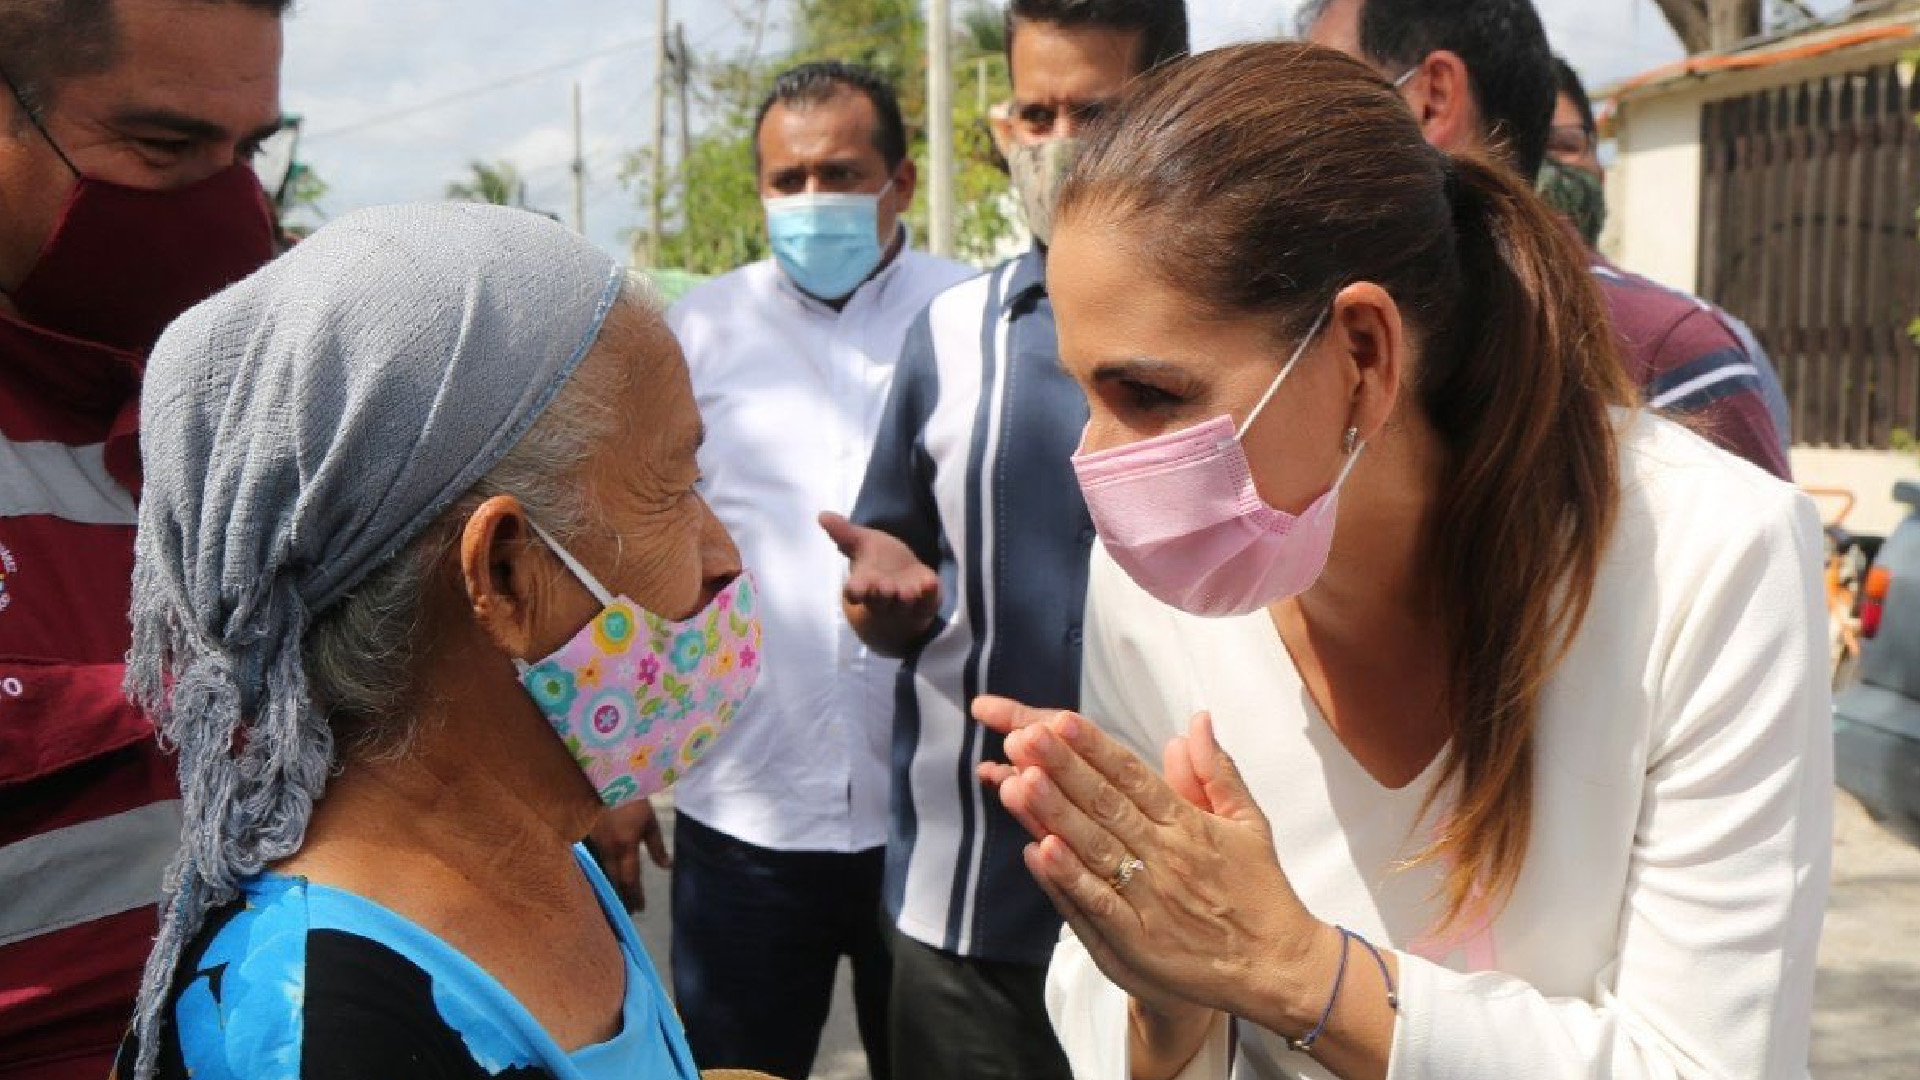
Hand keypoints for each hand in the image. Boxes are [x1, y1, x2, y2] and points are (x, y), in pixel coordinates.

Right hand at [587, 798, 670, 912]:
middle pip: (613, 881)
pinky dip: (600, 874)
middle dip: (620, 898)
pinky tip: (603, 880)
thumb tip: (666, 867)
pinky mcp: (587, 837)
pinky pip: (595, 862)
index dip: (635, 896)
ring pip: (602, 872)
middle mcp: (608, 849)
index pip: (630, 878)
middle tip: (626, 914)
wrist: (606, 780)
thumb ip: (657, 846)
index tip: (640, 910)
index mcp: (625, 846)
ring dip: (609, 888)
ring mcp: (595, 844)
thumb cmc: (633, 799)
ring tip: (615, 902)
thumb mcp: (650, 822)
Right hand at [820, 512, 940, 650]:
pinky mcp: (926, 602)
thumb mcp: (863, 543)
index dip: (855, 592)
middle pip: (880, 601)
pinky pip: (928, 601)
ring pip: (904, 605)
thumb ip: (844, 533)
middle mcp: (883, 598)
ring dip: (905, 598)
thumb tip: (822, 514)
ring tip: (907, 591)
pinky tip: (931, 582)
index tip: (855, 590)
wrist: (906, 577)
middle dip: (882, 595)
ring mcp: (906, 603)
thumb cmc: (880, 561)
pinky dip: (930, 594)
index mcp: (865, 584)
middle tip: (885, 587)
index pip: (855, 592)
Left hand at [973, 696, 1337, 1030]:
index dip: (1095, 748)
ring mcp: (1149, 898)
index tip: (1061, 720)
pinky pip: (1097, 904)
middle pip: (1105, 804)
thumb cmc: (1260, 894)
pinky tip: (1038, 851)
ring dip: (1055, 814)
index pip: (1133, 776)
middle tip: (1026, 738)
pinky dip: (1068, 878)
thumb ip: (1216, 772)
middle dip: (1063, 769)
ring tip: (1020, 781)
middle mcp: (1166, 856)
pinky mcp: (1138, 940)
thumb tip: (1195, 722)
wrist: (1278, 968)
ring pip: (1094, 847)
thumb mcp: (1249, 823)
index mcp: (1189, 824)